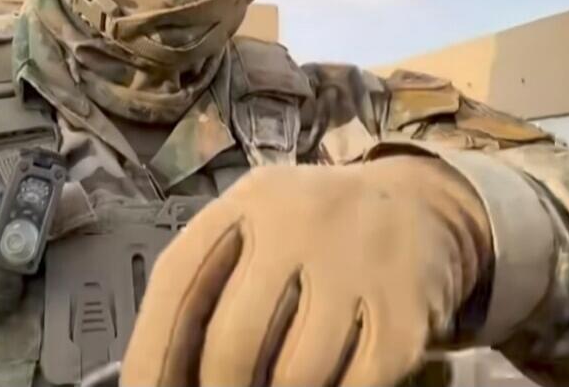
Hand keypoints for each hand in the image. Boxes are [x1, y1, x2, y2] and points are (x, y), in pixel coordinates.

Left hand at [120, 156, 492, 386]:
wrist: (418, 206)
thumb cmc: (315, 230)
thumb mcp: (258, 228)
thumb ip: (211, 285)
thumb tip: (164, 378)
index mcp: (251, 199)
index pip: (179, 282)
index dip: (150, 356)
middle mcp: (302, 220)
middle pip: (234, 344)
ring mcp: (359, 263)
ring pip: (294, 377)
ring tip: (280, 382)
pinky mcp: (406, 311)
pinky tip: (328, 381)